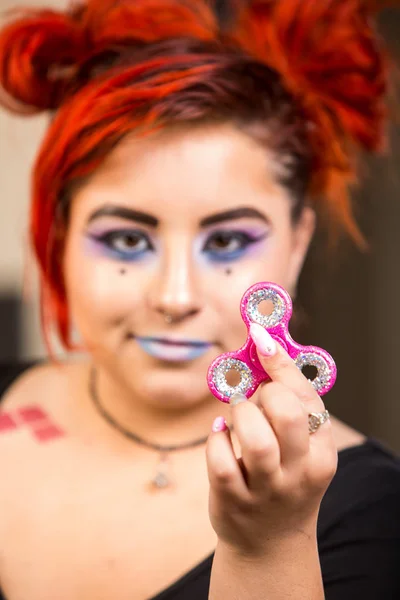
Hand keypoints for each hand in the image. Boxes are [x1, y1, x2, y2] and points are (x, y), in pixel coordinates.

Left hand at [206, 323, 337, 557]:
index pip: (307, 399)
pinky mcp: (233, 500)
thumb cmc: (284, 480)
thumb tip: (264, 351)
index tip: (261, 338)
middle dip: (264, 393)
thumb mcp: (301, 450)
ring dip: (240, 414)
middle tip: (254, 397)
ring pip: (255, 439)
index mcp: (322, 453)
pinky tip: (220, 434)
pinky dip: (216, 438)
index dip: (281, 363)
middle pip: (287, 415)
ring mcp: (266, 490)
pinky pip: (220, 460)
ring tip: (236, 414)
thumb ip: (291, 408)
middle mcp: (299, 472)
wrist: (269, 543)